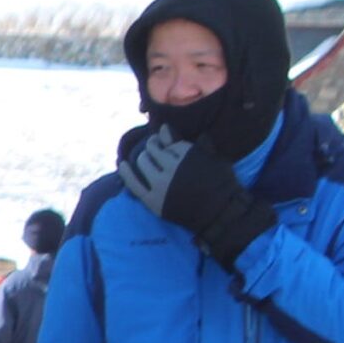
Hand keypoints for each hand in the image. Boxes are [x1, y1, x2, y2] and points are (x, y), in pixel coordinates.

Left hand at [118, 126, 274, 267]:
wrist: (219, 214)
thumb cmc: (220, 183)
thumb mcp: (212, 157)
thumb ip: (190, 143)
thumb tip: (165, 128)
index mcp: (188, 153)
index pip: (168, 141)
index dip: (165, 140)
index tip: (164, 142)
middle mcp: (172, 166)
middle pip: (153, 149)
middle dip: (153, 146)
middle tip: (154, 149)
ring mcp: (161, 184)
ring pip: (143, 162)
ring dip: (144, 157)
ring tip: (147, 159)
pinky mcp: (152, 200)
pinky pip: (134, 184)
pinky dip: (126, 173)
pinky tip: (122, 164)